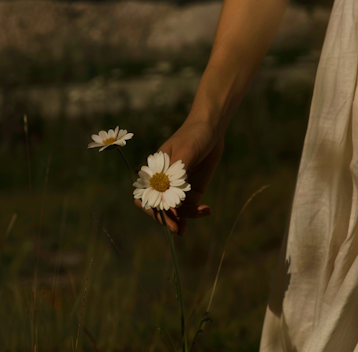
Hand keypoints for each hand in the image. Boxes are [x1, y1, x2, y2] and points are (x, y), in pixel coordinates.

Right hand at [134, 120, 223, 234]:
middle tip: (177, 229)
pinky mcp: (192, 190)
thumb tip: (168, 187)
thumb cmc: (194, 134)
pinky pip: (189, 207)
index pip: (146, 194)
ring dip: (183, 218)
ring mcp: (178, 187)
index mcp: (155, 171)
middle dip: (166, 218)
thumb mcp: (186, 150)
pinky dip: (194, 213)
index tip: (164, 214)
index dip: (152, 207)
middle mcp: (164, 181)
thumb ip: (177, 169)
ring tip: (197, 218)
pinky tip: (205, 211)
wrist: (212, 128)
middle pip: (159, 206)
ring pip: (175, 210)